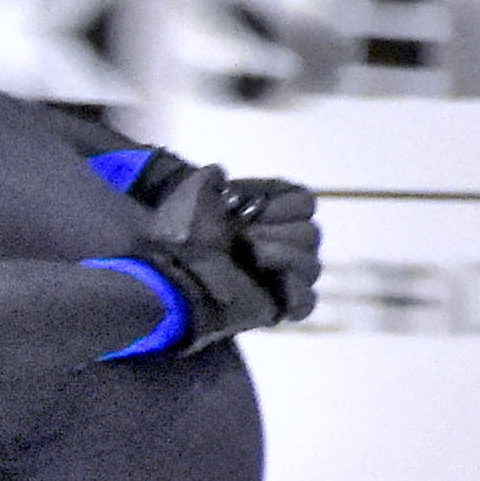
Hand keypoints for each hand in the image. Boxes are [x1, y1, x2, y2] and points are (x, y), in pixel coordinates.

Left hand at [134, 158, 320, 346]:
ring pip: (312, 265)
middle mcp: (277, 245)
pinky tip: (275, 284)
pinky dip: (296, 294)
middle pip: (311, 234)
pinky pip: (307, 302)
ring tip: (253, 256)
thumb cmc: (180, 233)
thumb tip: (219, 175)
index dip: (284, 204)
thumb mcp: (192, 194)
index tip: (249, 207)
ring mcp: (278, 277)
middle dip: (279, 231)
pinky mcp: (275, 305)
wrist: (167, 272)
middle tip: (244, 237)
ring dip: (285, 256)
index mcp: (265, 217)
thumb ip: (210, 178)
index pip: (305, 203)